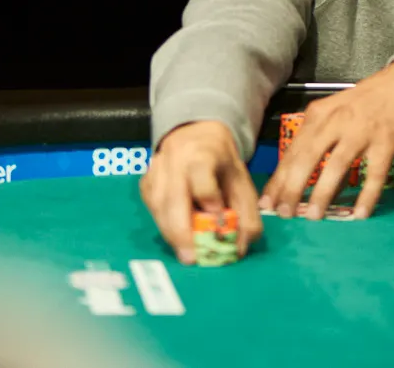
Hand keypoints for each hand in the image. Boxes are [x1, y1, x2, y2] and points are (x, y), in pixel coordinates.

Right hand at [140, 120, 263, 264]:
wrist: (197, 134)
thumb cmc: (222, 163)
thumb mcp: (242, 182)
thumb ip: (247, 215)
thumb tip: (238, 249)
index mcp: (202, 153)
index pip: (201, 176)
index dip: (209, 198)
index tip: (219, 218)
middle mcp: (174, 159)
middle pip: (171, 198)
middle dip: (180, 232)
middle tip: (191, 258)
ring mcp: (156, 169)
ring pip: (157, 206)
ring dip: (170, 233)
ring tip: (186, 252)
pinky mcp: (146, 181)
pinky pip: (151, 207)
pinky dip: (163, 224)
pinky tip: (176, 233)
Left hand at [259, 57, 393, 220]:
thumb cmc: (368, 102)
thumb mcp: (336, 113)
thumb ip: (320, 141)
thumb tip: (301, 178)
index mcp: (319, 115)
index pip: (293, 151)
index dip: (279, 179)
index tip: (267, 203)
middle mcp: (336, 121)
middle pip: (308, 158)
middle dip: (292, 188)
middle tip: (283, 213)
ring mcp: (362, 131)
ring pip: (336, 165)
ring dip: (323, 192)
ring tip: (313, 216)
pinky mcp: (387, 141)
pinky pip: (374, 173)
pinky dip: (367, 195)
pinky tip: (360, 214)